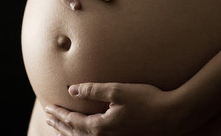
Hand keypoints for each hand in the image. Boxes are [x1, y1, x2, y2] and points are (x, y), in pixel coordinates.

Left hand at [44, 82, 188, 135]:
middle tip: (48, 116)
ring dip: (69, 132)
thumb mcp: (117, 91)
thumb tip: (71, 90)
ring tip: (59, 125)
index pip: (72, 120)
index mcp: (100, 127)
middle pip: (74, 133)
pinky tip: (84, 131)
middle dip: (59, 124)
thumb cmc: (146, 100)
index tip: (49, 107)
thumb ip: (92, 90)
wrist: (172, 115)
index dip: (59, 113)